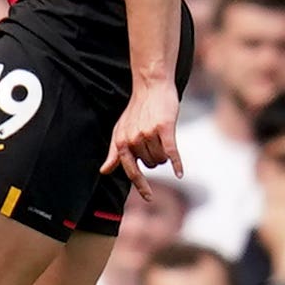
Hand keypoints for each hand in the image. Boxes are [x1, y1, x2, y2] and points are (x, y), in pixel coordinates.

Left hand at [100, 78, 181, 198]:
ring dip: (164, 152)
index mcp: (121, 143)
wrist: (151, 86)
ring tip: (161, 134)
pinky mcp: (164, 129)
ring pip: (161, 159)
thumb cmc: (137, 110)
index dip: (142, 186)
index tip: (149, 198)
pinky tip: (180, 173)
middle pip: (151, 165)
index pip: (132, 172)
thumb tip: (104, 171)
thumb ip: (114, 152)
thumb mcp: (120, 131)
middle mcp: (133, 140)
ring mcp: (148, 135)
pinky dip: (176, 163)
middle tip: (155, 138)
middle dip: (156, 157)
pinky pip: (171, 153)